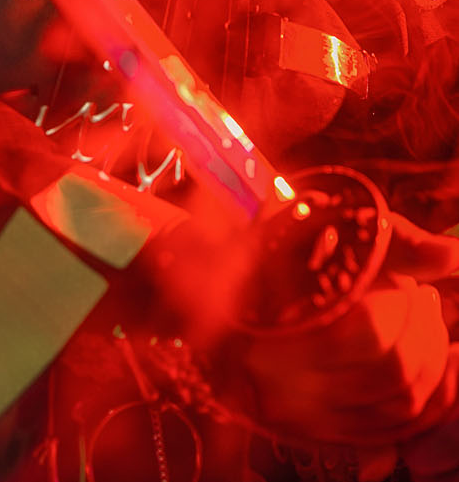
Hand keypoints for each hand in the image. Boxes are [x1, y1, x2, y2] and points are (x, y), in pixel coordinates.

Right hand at [243, 214, 458, 477]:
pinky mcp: (319, 431)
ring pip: (397, 407)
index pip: (367, 328)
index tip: (411, 284)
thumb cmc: (278, 247)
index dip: (403, 305)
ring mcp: (304, 412)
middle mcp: (286, 378)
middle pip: (391, 372)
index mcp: (279, 317)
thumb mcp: (327, 226)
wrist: (224, 285)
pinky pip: (389, 433)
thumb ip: (393, 241)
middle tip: (423, 298)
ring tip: (426, 325)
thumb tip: (450, 255)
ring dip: (433, 365)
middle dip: (424, 333)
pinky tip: (442, 369)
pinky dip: (428, 405)